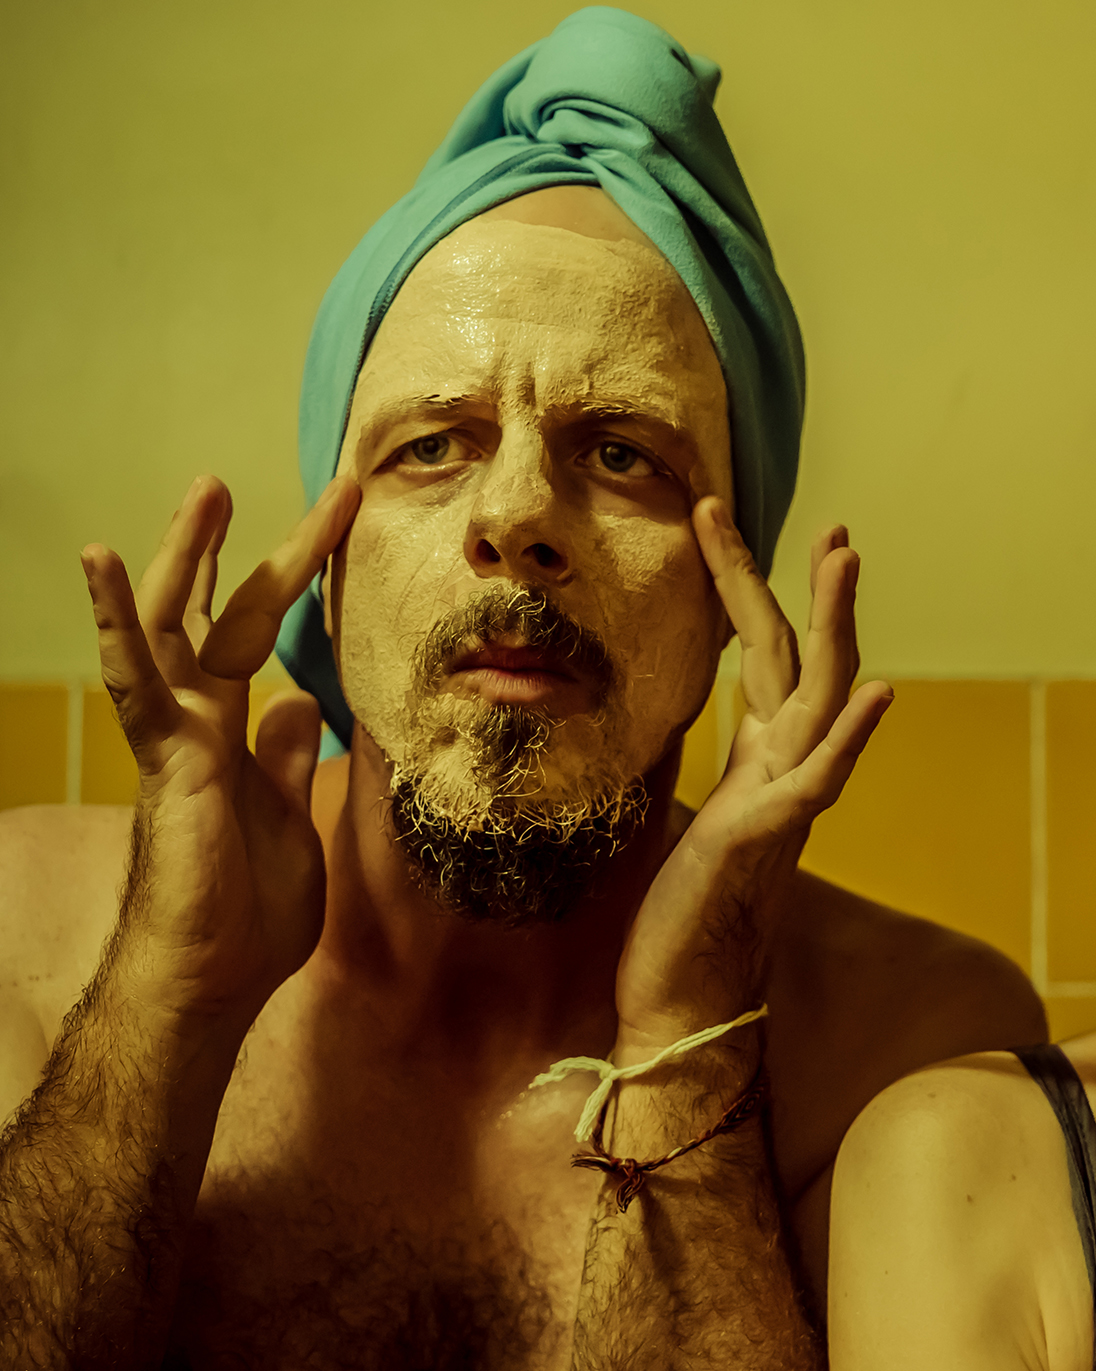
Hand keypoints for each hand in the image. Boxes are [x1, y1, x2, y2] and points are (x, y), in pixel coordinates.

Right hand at [81, 474, 361, 1031]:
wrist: (214, 977)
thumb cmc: (249, 911)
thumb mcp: (295, 816)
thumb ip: (289, 757)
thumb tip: (299, 702)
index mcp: (234, 733)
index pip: (260, 636)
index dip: (293, 580)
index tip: (336, 526)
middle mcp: (199, 722)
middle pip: (220, 615)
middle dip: (245, 551)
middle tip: (259, 484)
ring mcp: (175, 736)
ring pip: (171, 627)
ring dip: (186, 558)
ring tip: (206, 493)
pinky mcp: (164, 758)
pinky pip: (135, 679)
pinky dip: (116, 618)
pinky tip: (102, 561)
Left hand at [613, 498, 891, 1048]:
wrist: (683, 1002)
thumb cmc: (677, 922)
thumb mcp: (685, 826)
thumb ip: (706, 780)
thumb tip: (679, 748)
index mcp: (757, 764)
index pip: (760, 660)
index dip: (749, 593)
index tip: (731, 530)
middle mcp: (781, 772)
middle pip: (802, 661)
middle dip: (814, 590)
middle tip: (835, 528)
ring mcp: (783, 800)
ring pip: (821, 696)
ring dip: (836, 625)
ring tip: (845, 560)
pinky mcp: (769, 836)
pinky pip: (822, 777)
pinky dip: (851, 733)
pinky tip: (883, 692)